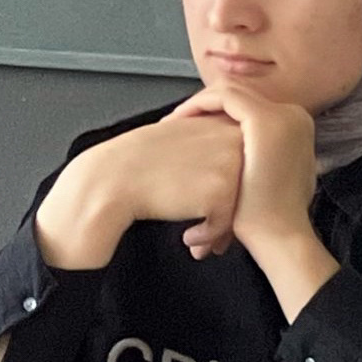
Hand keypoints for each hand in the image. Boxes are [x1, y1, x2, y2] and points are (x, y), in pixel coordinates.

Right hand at [35, 106, 245, 269]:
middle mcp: (232, 141)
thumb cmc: (137, 161)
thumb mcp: (180, 133)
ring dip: (222, 228)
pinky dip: (209, 235)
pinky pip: (227, 222)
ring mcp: (229, 166)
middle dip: (231, 210)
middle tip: (213, 229)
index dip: (226, 187)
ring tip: (201, 237)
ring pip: (243, 206)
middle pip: (250, 183)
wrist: (111, 178)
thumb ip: (211, 138)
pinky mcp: (220, 193)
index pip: (246, 161)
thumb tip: (235, 161)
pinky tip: (189, 237)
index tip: (202, 201)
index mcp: (223, 123)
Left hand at [182, 82, 338, 316]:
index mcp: (294, 129)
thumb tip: (232, 158)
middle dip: (205, 105)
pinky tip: (179, 118)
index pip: (248, 107)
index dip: (216, 112)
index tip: (190, 125)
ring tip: (174, 119)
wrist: (277, 233)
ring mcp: (283, 115)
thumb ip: (251, 159)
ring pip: (230, 92)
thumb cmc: (264, 215)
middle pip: (239, 97)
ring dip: (199, 102)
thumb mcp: (261, 176)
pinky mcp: (265, 119)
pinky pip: (224, 96)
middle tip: (177, 119)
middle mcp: (293, 117)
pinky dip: (199, 103)